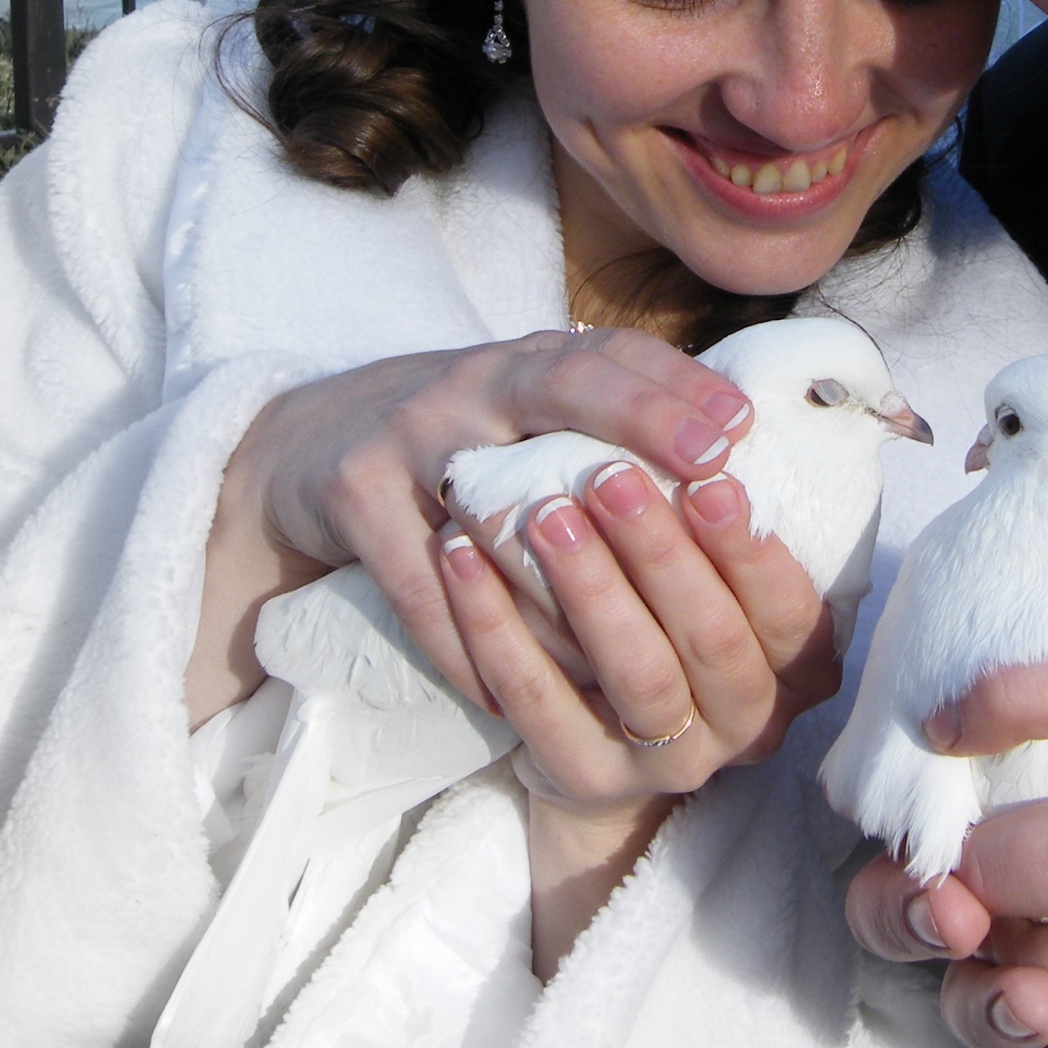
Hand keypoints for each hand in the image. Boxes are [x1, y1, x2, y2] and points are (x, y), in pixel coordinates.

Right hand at [187, 325, 756, 720]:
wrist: (308, 445)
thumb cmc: (455, 441)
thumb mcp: (525, 411)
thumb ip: (608, 425)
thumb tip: (738, 476)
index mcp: (527, 361)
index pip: (612, 353)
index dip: (677, 386)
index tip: (740, 430)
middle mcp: (472, 382)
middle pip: (561, 384)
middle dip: (641, 418)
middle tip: (709, 465)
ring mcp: (407, 433)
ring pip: (492, 498)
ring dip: (559, 571)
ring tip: (628, 626)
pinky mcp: (353, 496)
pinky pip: (419, 584)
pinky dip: (466, 641)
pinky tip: (509, 694)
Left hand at [439, 459, 842, 978]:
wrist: (606, 735)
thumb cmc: (670, 618)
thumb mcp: (719, 577)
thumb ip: (721, 518)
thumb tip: (717, 412)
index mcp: (790, 667)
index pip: (788, 613)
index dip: (750, 549)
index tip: (712, 476)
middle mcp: (743, 721)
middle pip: (713, 640)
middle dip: (663, 554)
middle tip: (611, 478)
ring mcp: (668, 760)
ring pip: (637, 674)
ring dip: (591, 588)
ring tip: (545, 512)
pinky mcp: (587, 776)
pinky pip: (537, 701)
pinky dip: (496, 626)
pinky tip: (462, 557)